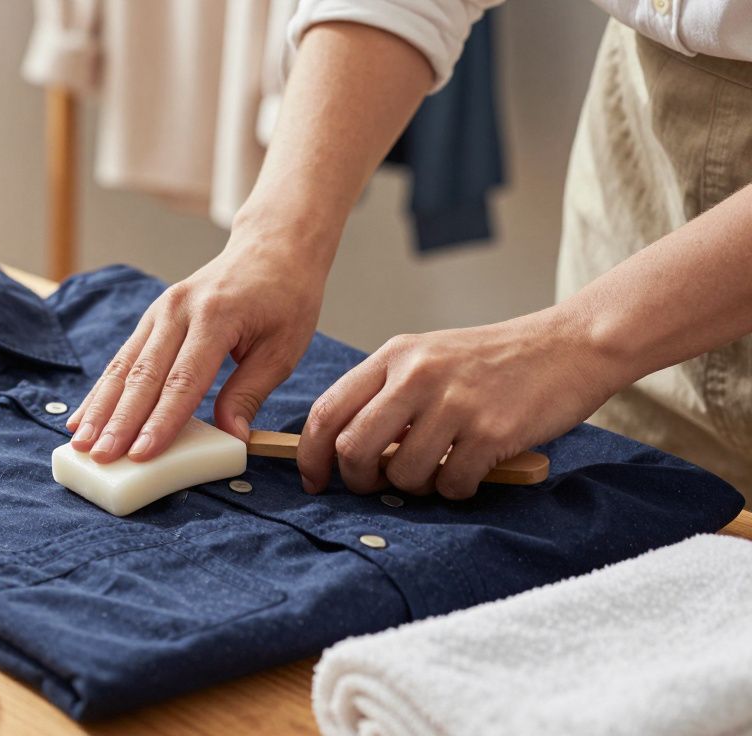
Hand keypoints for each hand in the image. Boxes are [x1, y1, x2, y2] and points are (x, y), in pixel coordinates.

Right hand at [67, 235, 325, 462]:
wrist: (271, 248)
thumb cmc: (284, 299)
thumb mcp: (282, 349)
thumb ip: (250, 393)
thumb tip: (230, 438)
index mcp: (215, 317)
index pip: (182, 380)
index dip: (160, 421)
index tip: (140, 454)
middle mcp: (179, 311)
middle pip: (143, 375)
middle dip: (119, 421)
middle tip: (100, 457)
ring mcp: (160, 311)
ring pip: (123, 366)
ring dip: (100, 408)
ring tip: (80, 443)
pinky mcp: (152, 317)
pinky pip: (122, 358)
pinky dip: (102, 390)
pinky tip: (83, 416)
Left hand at [297, 307, 624, 498]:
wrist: (569, 345)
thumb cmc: (494, 362)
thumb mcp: (429, 358)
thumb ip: (386, 395)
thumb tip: (343, 451)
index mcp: (394, 356)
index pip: (328, 410)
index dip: (311, 454)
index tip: (315, 480)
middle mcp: (418, 375)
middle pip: (353, 449)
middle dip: (359, 481)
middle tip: (378, 484)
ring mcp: (454, 403)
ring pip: (402, 475)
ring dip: (417, 486)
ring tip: (440, 467)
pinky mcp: (491, 431)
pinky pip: (450, 485)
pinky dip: (456, 489)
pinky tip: (473, 467)